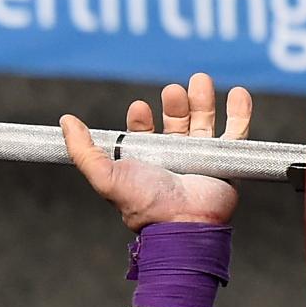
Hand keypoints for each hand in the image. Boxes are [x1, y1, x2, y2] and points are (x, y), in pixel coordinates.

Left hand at [60, 73, 249, 231]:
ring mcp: (200, 160)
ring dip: (203, 100)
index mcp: (146, 162)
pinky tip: (238, 92)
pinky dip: (239, 112)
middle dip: (175, 102)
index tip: (139, 108)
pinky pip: (236, 133)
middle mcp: (173, 159)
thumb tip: (66, 121)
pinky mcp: (226, 163)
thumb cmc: (143, 204)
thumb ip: (83, 150)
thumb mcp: (104, 175)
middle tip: (174, 91)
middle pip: (176, 121)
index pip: (144, 132)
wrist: (181, 225)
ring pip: (204, 122)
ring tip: (200, 81)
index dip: (141, 118)